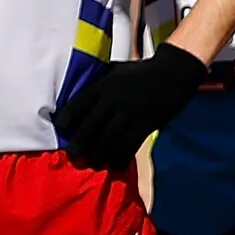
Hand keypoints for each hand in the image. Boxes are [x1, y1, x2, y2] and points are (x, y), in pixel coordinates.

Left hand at [55, 43, 204, 170]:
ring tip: (94, 163)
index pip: (78, 103)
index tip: (61, 127)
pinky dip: (122, 157)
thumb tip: (83, 88)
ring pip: (108, 139)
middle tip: (74, 154)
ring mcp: (129, 114)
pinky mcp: (145, 125)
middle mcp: (113, 101)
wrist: (172, 74)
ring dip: (99, 154)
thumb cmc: (142, 71)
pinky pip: (130, 145)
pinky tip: (117, 164)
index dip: (67, 117)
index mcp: (103, 86)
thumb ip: (100, 81)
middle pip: (90, 126)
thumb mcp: (116, 70)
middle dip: (80, 143)